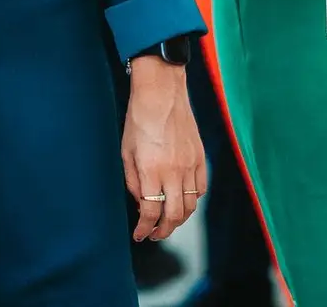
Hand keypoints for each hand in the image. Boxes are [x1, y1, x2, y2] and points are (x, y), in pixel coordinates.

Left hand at [121, 56, 205, 241]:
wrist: (162, 92)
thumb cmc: (139, 119)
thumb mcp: (126, 152)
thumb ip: (133, 181)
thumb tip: (140, 203)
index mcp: (151, 169)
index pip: (150, 211)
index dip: (144, 228)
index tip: (139, 235)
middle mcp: (173, 170)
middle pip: (174, 215)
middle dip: (163, 231)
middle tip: (154, 234)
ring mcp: (190, 164)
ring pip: (190, 206)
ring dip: (179, 220)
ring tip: (168, 222)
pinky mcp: (200, 157)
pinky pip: (200, 189)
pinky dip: (192, 201)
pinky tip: (182, 200)